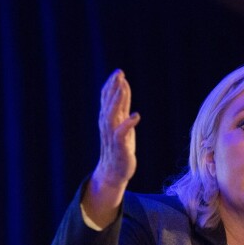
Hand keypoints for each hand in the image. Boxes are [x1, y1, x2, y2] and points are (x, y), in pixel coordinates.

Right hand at [83, 70, 140, 227]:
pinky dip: (127, 124)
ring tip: (123, 87)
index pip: (108, 99)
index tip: (119, 72)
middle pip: (109, 103)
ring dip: (117, 101)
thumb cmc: (120, 147)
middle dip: (114, 88)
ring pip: (112, 115)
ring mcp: (113, 136)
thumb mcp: (122, 124)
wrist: (114, 172)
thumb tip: (124, 88)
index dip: (112, 85)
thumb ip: (122, 107)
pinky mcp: (120, 147)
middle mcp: (108, 125)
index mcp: (109, 119)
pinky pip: (122, 134)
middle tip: (119, 74)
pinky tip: (135, 115)